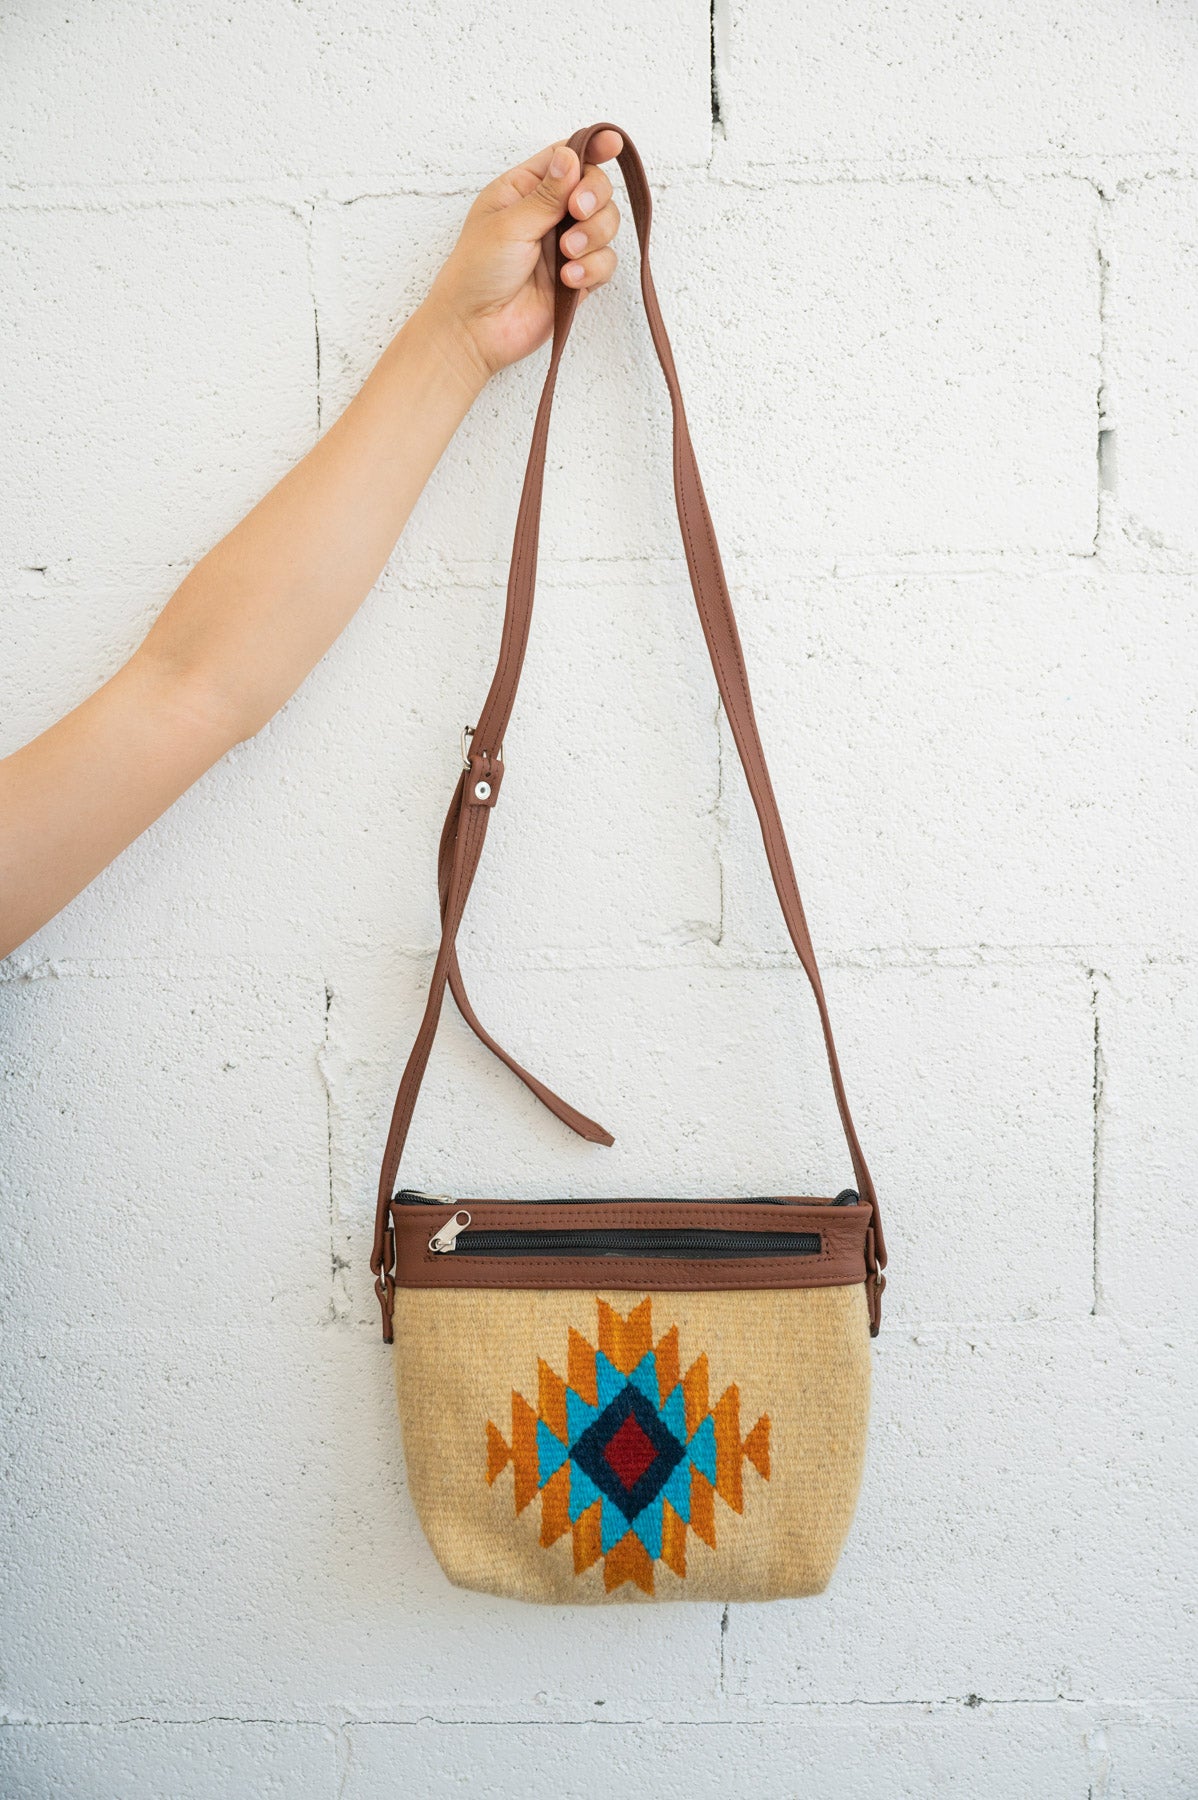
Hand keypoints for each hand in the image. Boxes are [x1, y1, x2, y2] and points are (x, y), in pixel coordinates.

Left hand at [422, 132, 623, 385]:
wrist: (475, 329)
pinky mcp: (577, 279)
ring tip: (566, 256)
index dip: (592, 149)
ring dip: (594, 236)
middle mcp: (548, 213)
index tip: (611, 145)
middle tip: (576, 213)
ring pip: (606, 225)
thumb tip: (571, 156)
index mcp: (525, 189)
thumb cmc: (476, 273)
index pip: (566, 158)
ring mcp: (565, 246)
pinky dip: (592, 269)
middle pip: (596, 188)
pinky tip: (568, 281)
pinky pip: (605, 264)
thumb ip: (547, 193)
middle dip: (594, 198)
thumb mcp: (509, 223)